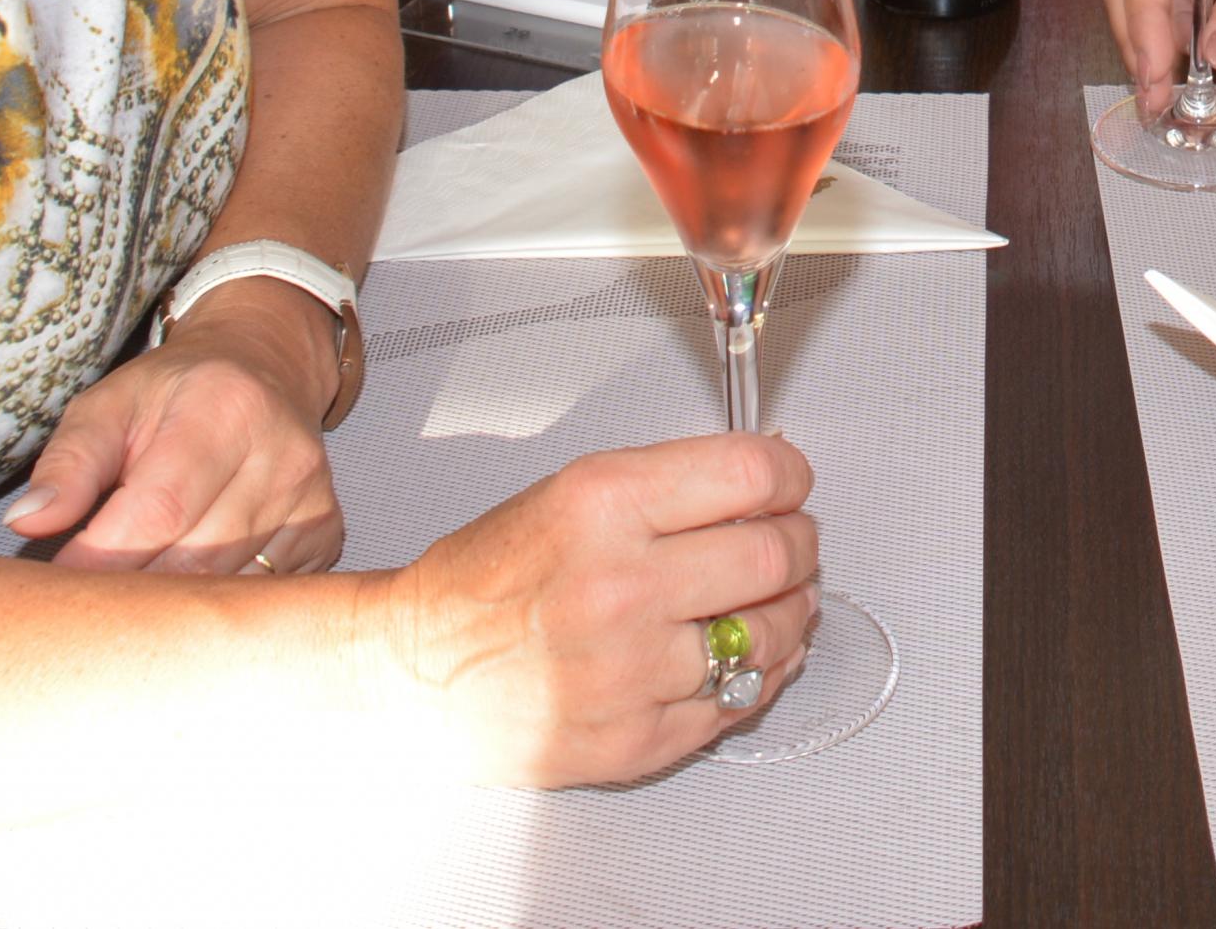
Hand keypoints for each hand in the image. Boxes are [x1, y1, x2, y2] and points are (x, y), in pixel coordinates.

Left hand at [3, 284, 346, 573]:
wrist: (262, 368)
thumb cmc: (174, 393)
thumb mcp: (108, 407)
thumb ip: (68, 464)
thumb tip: (28, 522)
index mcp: (223, 409)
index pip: (159, 509)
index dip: (102, 560)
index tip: (60, 588)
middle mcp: (280, 454)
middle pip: (196, 559)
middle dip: (132, 590)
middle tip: (89, 605)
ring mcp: (311, 498)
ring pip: (230, 587)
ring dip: (173, 608)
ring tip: (131, 603)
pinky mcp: (326, 532)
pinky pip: (265, 595)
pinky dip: (219, 605)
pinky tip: (187, 591)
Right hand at [371, 432, 820, 788]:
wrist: (416, 673)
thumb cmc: (487, 582)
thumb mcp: (567, 494)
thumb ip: (670, 484)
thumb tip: (768, 476)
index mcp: (601, 506)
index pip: (751, 477)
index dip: (790, 477)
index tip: (791, 483)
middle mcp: (618, 586)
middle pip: (774, 555)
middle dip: (800, 543)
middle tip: (791, 541)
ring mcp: (629, 670)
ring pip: (769, 635)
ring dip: (788, 612)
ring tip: (771, 600)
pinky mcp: (635, 739)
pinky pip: (738, 702)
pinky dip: (756, 674)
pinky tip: (739, 654)